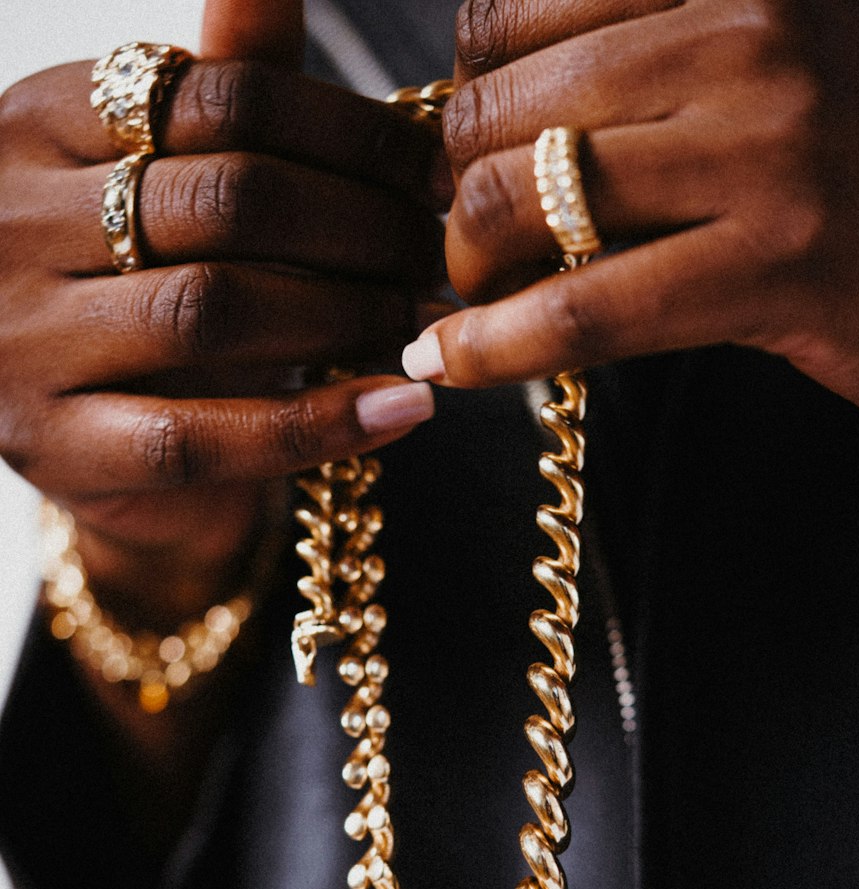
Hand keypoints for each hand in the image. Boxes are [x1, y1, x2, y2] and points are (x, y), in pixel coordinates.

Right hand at [0, 0, 444, 618]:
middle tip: (435, 258)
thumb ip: (230, 89)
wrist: (96, 448)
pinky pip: (199, 437)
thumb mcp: (178, 177)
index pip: (227, 97)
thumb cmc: (153, 289)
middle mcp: (15, 220)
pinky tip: (401, 409)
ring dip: (345, 315)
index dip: (352, 136)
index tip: (434, 179)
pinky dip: (315, 423)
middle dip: (361, 228)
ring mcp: (23, 340)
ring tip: (419, 322)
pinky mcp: (55, 445)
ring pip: (212, 311)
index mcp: (44, 120)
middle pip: (228, 200)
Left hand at [403, 0, 858, 467]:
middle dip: (452, 187)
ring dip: (465, 267)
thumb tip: (499, 82)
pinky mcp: (781, 264)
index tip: (470, 149)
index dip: (468, 88)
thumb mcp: (799, 54)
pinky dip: (495, 346)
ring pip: (524, 198)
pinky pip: (585, 311)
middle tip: (461, 242)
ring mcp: (777, 143)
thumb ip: (673, 39)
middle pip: (504, 101)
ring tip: (467, 301)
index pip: (521, 0)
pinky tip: (451, 364)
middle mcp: (765, 23)